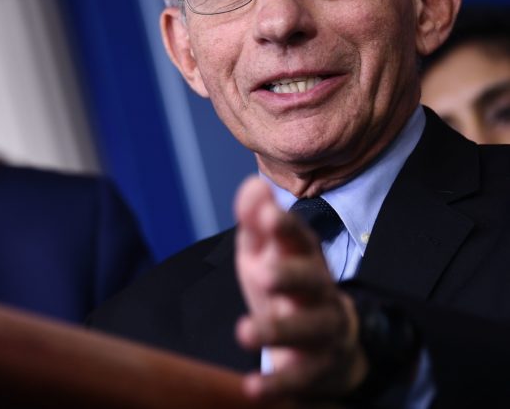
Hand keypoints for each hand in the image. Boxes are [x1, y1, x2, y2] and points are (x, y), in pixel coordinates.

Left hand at [233, 176, 367, 401]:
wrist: (328, 346)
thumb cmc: (286, 289)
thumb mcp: (266, 254)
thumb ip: (256, 222)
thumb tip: (251, 186)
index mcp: (305, 260)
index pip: (300, 238)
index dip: (285, 226)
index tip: (267, 214)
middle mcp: (319, 293)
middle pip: (312, 282)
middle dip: (290, 275)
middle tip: (263, 274)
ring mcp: (322, 333)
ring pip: (308, 330)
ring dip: (277, 330)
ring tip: (244, 332)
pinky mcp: (316, 370)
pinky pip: (299, 379)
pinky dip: (276, 385)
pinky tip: (252, 386)